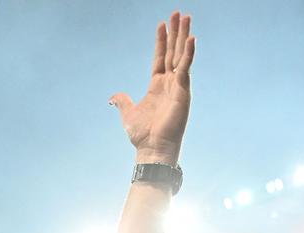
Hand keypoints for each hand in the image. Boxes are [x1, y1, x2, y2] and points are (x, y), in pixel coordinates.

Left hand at [110, 12, 194, 164]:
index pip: (161, 57)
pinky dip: (189, 53)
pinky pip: (186, 68)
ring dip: (184, 36)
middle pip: (173, 51)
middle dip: (176, 32)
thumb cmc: (142, 134)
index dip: (161, 41)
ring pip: (181, 55)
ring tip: (186, 17)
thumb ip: (122, 101)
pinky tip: (191, 38)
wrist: (152, 148)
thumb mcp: (128, 113)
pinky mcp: (183, 91)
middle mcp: (170, 83)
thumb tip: (112, 97)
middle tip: (178, 13)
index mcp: (157, 85)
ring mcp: (178, 86)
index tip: (162, 24)